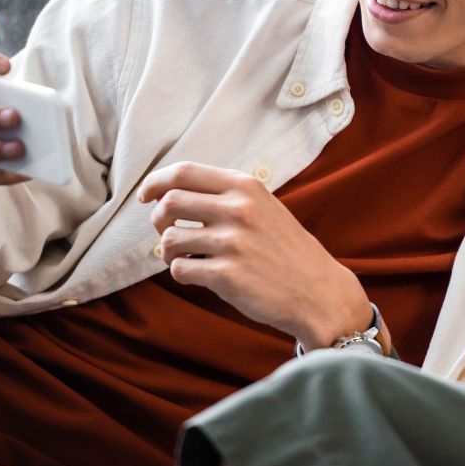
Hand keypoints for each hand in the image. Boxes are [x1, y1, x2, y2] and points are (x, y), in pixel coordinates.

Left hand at [138, 162, 371, 349]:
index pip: (183, 172)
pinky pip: (180, 269)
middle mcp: (239, 209)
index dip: (156, 182)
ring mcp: (232, 242)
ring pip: (170, 239)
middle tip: (167, 232)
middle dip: (159, 220)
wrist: (319, 292)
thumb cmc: (288, 251)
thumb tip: (173, 194)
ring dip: (168, 251)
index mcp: (246, 187)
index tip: (145, 195)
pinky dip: (182, 273)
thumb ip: (228, 197)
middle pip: (169, 203)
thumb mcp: (266, 208)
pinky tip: (200, 275)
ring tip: (186, 258)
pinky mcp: (227, 275)